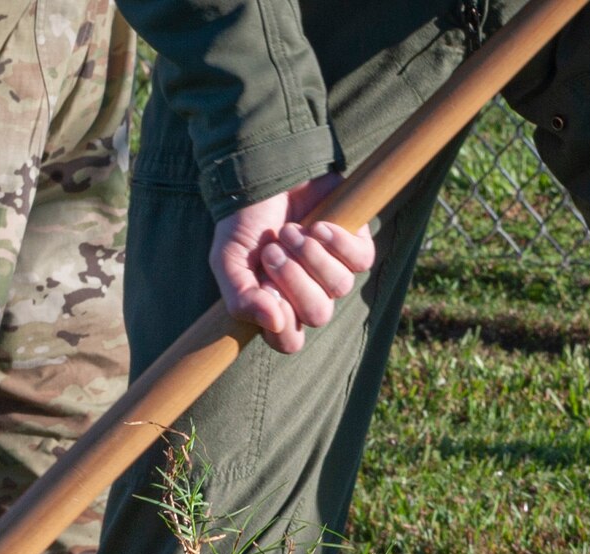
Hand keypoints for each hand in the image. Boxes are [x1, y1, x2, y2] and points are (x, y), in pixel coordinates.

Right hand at [209, 174, 375, 354]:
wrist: (263, 176)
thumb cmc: (244, 224)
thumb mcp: (228, 262)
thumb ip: (241, 298)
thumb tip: (274, 324)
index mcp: (277, 306)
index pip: (290, 342)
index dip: (283, 324)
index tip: (266, 290)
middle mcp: (308, 294)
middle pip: (318, 315)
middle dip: (294, 280)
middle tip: (272, 251)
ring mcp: (333, 271)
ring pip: (339, 286)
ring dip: (310, 255)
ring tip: (290, 230)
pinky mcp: (355, 245)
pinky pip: (361, 260)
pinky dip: (336, 242)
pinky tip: (317, 225)